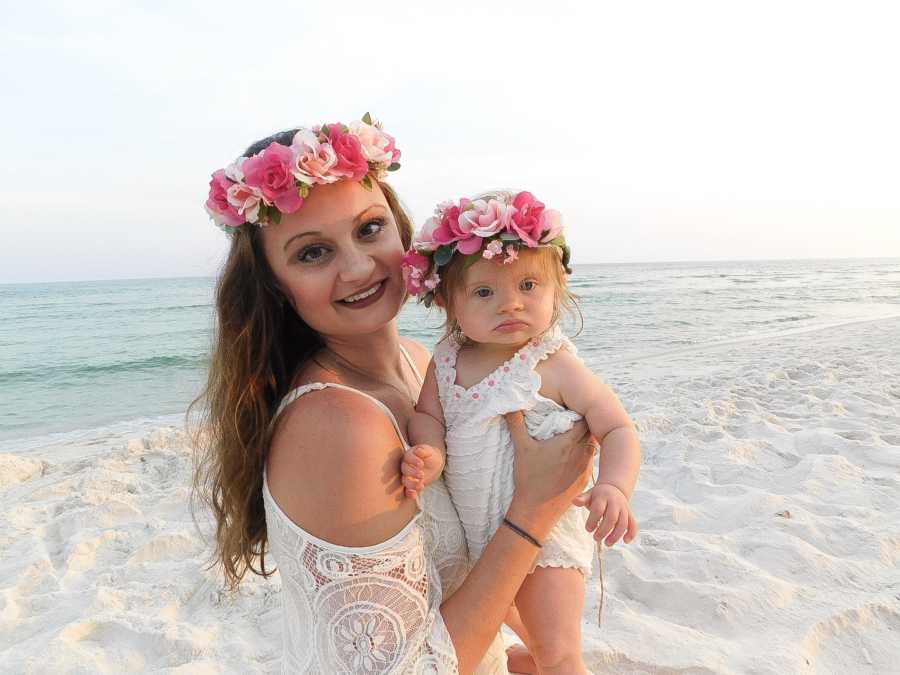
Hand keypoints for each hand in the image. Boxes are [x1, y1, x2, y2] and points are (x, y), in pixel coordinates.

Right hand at [400, 444, 443, 498]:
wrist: (433, 463)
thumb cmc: (430, 455)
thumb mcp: (429, 451)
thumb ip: (424, 450)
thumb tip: (418, 450)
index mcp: (409, 456)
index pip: (408, 458)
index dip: (413, 461)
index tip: (421, 464)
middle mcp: (405, 466)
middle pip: (405, 470)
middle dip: (412, 473)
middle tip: (422, 475)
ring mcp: (407, 476)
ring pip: (405, 481)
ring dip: (411, 484)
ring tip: (421, 485)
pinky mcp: (410, 485)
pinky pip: (406, 490)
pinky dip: (409, 493)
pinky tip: (414, 496)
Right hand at [503, 411, 593, 535]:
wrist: (536, 510)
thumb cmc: (529, 478)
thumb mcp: (521, 449)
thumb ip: (516, 424)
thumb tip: (509, 406)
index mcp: (567, 444)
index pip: (584, 421)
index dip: (579, 415)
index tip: (570, 412)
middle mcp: (580, 454)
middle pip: (590, 433)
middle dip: (583, 426)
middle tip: (571, 423)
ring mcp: (584, 469)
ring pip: (591, 447)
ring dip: (584, 441)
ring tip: (572, 439)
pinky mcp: (584, 481)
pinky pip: (589, 462)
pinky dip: (583, 456)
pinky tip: (571, 458)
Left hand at [573, 482, 637, 545]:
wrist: (614, 489)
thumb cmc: (599, 495)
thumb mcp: (589, 494)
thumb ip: (582, 498)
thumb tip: (574, 501)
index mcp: (603, 497)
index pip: (598, 509)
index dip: (593, 520)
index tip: (588, 529)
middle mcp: (615, 502)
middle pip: (611, 518)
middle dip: (604, 530)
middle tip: (596, 538)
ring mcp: (624, 508)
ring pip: (623, 523)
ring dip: (616, 535)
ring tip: (607, 543)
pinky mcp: (630, 514)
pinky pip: (633, 524)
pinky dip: (631, 533)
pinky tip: (625, 541)